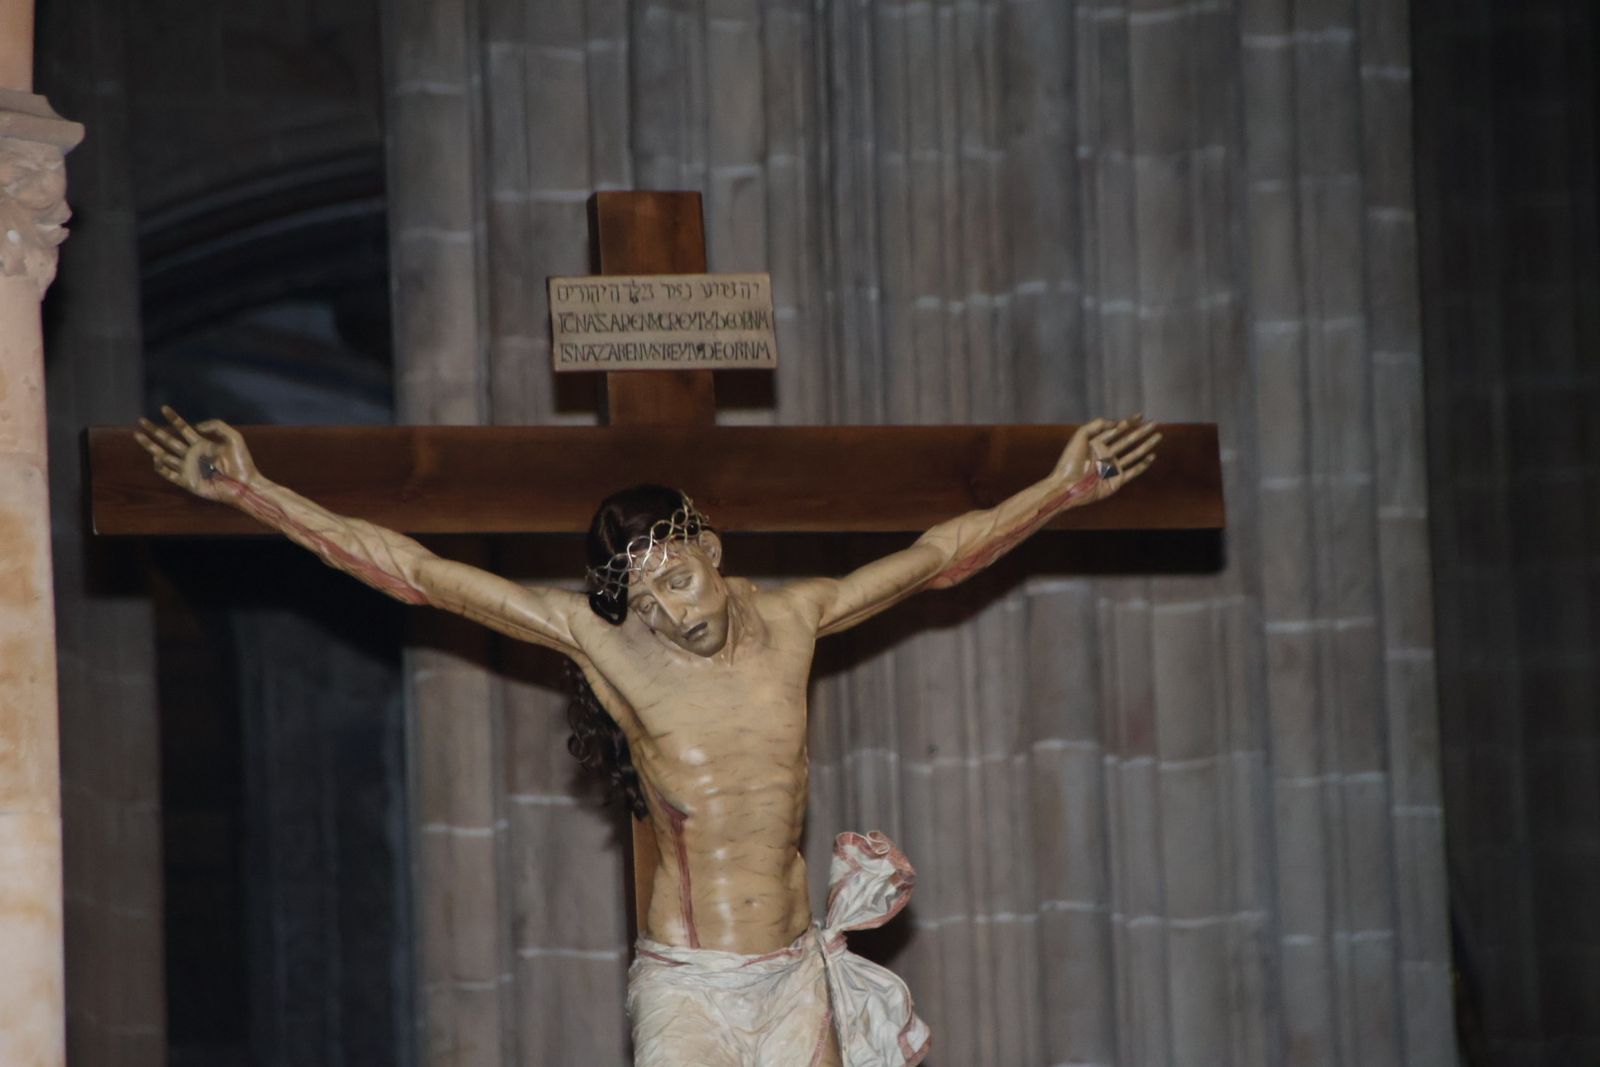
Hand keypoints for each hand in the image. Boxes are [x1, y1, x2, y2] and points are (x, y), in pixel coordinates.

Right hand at [135, 406, 258, 502]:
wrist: (244, 484)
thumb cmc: (242, 462)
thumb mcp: (234, 437)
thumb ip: (217, 426)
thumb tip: (196, 426)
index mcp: (201, 443)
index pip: (183, 428)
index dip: (173, 418)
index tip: (164, 408)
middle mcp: (191, 455)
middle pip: (168, 440)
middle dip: (154, 431)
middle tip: (141, 421)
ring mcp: (188, 468)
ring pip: (163, 455)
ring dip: (150, 446)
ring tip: (138, 435)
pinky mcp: (187, 481)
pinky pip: (168, 473)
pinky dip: (161, 466)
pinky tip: (157, 458)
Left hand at [1053, 414, 1159, 498]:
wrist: (1067, 486)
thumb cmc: (1070, 461)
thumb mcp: (1080, 436)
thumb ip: (1098, 424)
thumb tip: (1117, 423)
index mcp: (1097, 443)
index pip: (1116, 429)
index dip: (1128, 421)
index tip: (1140, 415)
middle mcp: (1106, 454)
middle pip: (1128, 440)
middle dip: (1141, 431)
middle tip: (1155, 423)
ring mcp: (1112, 468)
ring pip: (1134, 454)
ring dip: (1146, 445)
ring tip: (1158, 436)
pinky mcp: (1116, 481)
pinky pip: (1133, 471)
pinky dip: (1143, 464)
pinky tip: (1152, 456)